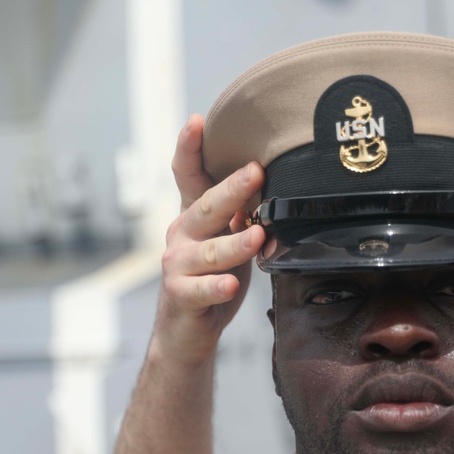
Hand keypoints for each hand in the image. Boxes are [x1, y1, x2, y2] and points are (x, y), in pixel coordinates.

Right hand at [153, 114, 266, 364]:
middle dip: (231, 189)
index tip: (198, 120)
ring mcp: (176, 266)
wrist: (186, 333)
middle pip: (206, 207)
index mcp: (194, 217)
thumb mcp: (227, 242)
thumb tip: (277, 187)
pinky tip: (231, 284)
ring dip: (233, 243)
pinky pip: (200, 289)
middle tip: (256, 172)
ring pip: (208, 251)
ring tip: (257, 235)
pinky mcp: (180, 296)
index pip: (188, 176)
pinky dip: (216, 287)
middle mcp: (180, 235)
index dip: (189, 148)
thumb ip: (242, 217)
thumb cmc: (213, 280)